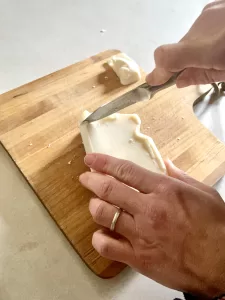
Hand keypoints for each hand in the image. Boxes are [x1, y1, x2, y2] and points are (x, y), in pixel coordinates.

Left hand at [79, 153, 224, 297]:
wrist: (222, 264)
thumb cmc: (216, 228)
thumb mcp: (203, 193)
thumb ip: (180, 176)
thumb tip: (166, 163)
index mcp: (164, 191)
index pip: (125, 171)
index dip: (104, 162)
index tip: (91, 159)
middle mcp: (149, 210)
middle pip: (109, 190)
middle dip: (92, 180)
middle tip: (85, 177)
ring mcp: (141, 235)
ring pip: (104, 215)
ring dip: (94, 206)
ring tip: (95, 203)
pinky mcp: (138, 258)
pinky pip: (107, 246)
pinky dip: (99, 238)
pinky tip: (102, 234)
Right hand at [146, 1, 224, 86]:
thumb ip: (200, 77)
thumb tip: (178, 81)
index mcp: (206, 49)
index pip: (167, 57)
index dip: (158, 71)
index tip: (154, 81)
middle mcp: (201, 27)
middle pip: (179, 49)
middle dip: (183, 61)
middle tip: (199, 68)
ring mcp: (207, 14)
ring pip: (190, 38)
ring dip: (196, 48)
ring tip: (216, 51)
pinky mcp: (213, 7)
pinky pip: (200, 26)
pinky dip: (205, 36)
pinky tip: (219, 38)